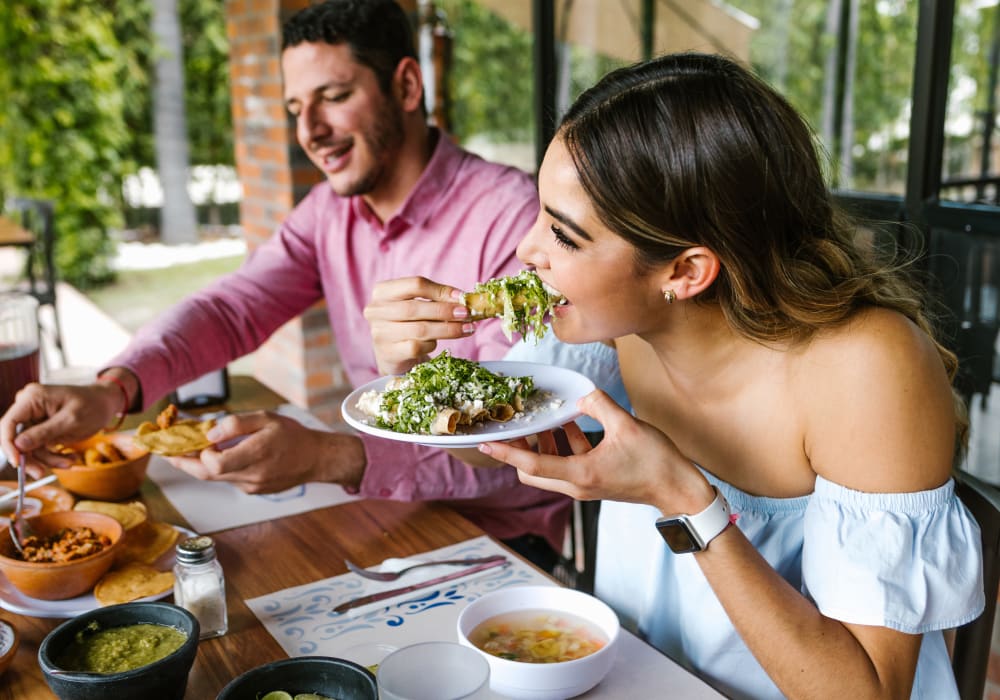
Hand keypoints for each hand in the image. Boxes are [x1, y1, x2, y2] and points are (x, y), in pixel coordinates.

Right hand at [0, 381, 121, 476]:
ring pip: (29, 448)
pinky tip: (70, 457)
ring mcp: (34, 419)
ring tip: (70, 462)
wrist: (106, 404)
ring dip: (47, 459)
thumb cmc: (93, 405)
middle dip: (30, 457)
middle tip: (41, 473)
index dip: (9, 444)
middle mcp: (28, 408)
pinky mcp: (41, 430)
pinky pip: (40, 449)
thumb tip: (18, 444)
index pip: (8, 423)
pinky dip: (53, 456)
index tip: (17, 463)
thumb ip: (44, 432)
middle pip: (16, 439)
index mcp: (32, 398)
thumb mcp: (71, 420)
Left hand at [165, 410, 366, 493]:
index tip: (196, 439)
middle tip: (168, 452)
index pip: (213, 464)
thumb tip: (209, 434)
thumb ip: (237, 424)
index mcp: (256, 455)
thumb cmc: (293, 435)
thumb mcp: (266, 418)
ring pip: (216, 478)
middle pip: (207, 475)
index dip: (198, 453)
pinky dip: (219, 468)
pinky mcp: (253, 490)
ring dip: (201, 465)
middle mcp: (251, 475)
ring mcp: (252, 486)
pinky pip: (229, 480)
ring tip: (190, 450)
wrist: (315, 459)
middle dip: (185, 463)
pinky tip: (220, 456)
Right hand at [364, 276, 474, 374]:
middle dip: (445, 311)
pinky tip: (437, 343)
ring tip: (467, 329)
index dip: (441, 290)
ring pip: (419, 329)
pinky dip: (432, 345)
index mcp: (383, 291)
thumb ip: (435, 299)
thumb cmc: (408, 324)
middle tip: (466, 314)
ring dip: (448, 329)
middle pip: (416, 307)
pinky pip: (417, 347)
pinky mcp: (388, 353)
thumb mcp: (417, 306)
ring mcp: (380, 333)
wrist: (392, 354)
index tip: (461, 297)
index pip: (415, 284)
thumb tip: (463, 299)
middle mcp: (376, 310)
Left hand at [479, 389, 711, 511]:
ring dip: (543, 445)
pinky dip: (563, 445)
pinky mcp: (594, 480)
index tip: (485, 442)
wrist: (678, 489)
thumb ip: (599, 405)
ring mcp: (584, 485)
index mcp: (580, 474)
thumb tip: (581, 395)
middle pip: (532, 471)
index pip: (531, 464)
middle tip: (516, 423)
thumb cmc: (656, 462)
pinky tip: (570, 423)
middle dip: (520, 447)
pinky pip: (567, 463)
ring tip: (545, 418)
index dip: (506, 451)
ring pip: (549, 467)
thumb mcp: (626, 426)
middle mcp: (577, 484)